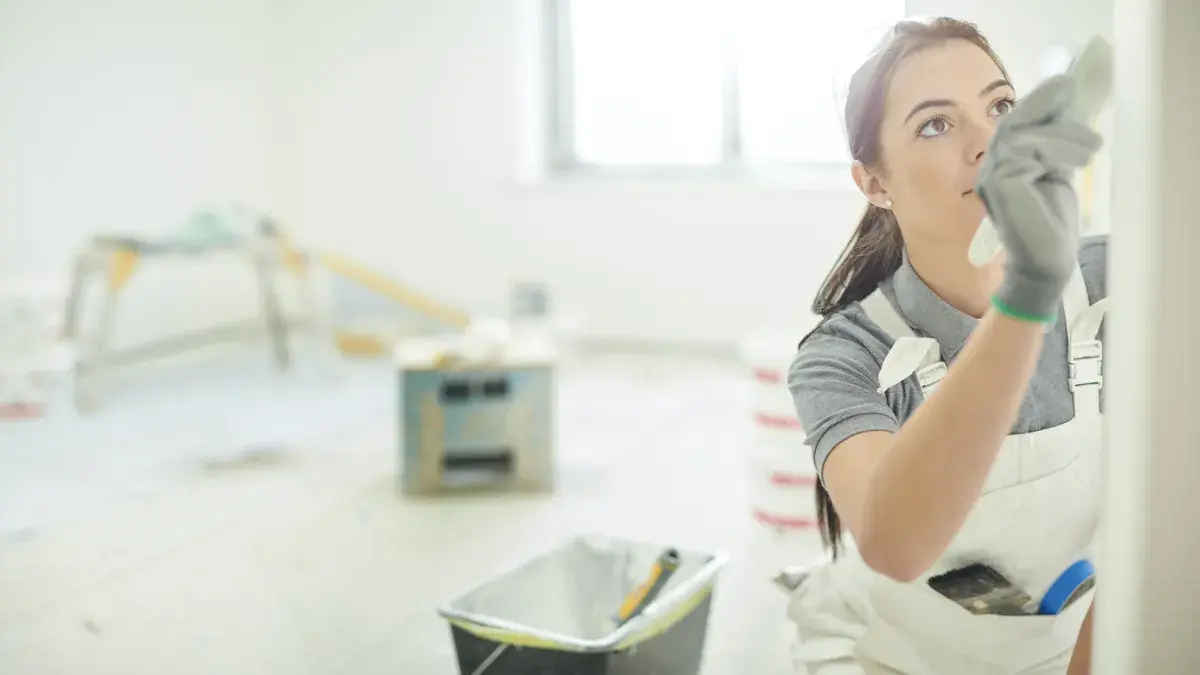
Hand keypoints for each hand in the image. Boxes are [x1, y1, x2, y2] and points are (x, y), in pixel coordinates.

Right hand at [974, 74, 1103, 322]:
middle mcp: (989, 170)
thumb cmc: (1052, 224)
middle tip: (1075, 96)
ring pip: (1022, 137)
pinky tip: (1077, 162)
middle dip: (1046, 107)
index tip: (1066, 86)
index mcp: (1001, 166)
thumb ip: (1055, 145)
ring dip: (1062, 135)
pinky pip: (1025, 153)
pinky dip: (1054, 152)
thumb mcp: (1057, 173)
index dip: (1038, 102)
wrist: (1046, 263)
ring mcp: (990, 179)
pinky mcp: (1000, 186)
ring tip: (1093, 148)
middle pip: (1014, 124)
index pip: (1014, 125)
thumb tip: (1066, 108)